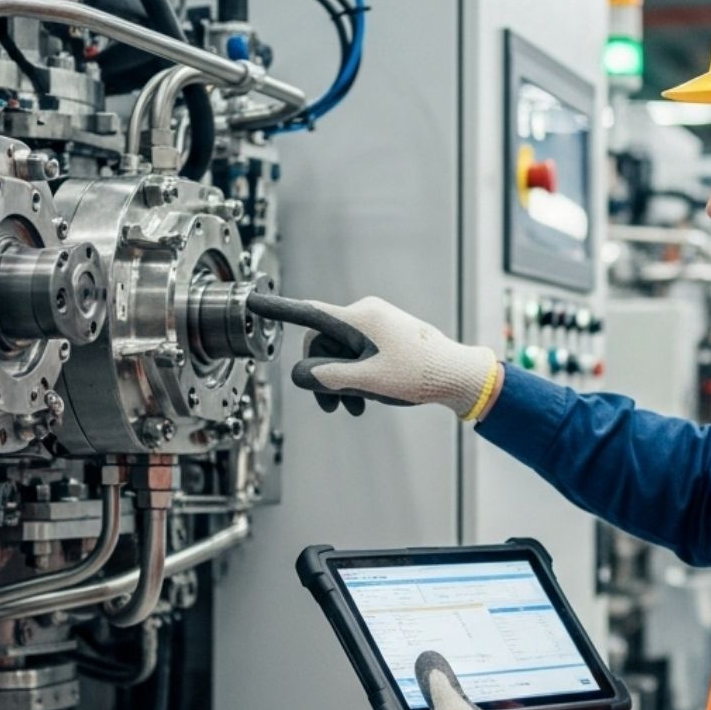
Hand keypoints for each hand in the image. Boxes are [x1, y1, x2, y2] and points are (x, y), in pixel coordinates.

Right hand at [245, 294, 501, 418]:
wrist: (458, 375)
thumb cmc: (420, 374)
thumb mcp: (368, 381)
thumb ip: (329, 377)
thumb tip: (301, 374)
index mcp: (359, 318)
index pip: (308, 313)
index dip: (276, 310)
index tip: (252, 302)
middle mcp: (365, 314)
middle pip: (323, 344)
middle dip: (324, 375)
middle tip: (335, 406)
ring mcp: (377, 324)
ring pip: (340, 353)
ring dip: (341, 381)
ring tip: (354, 407)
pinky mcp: (386, 335)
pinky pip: (357, 354)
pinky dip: (356, 376)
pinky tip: (365, 399)